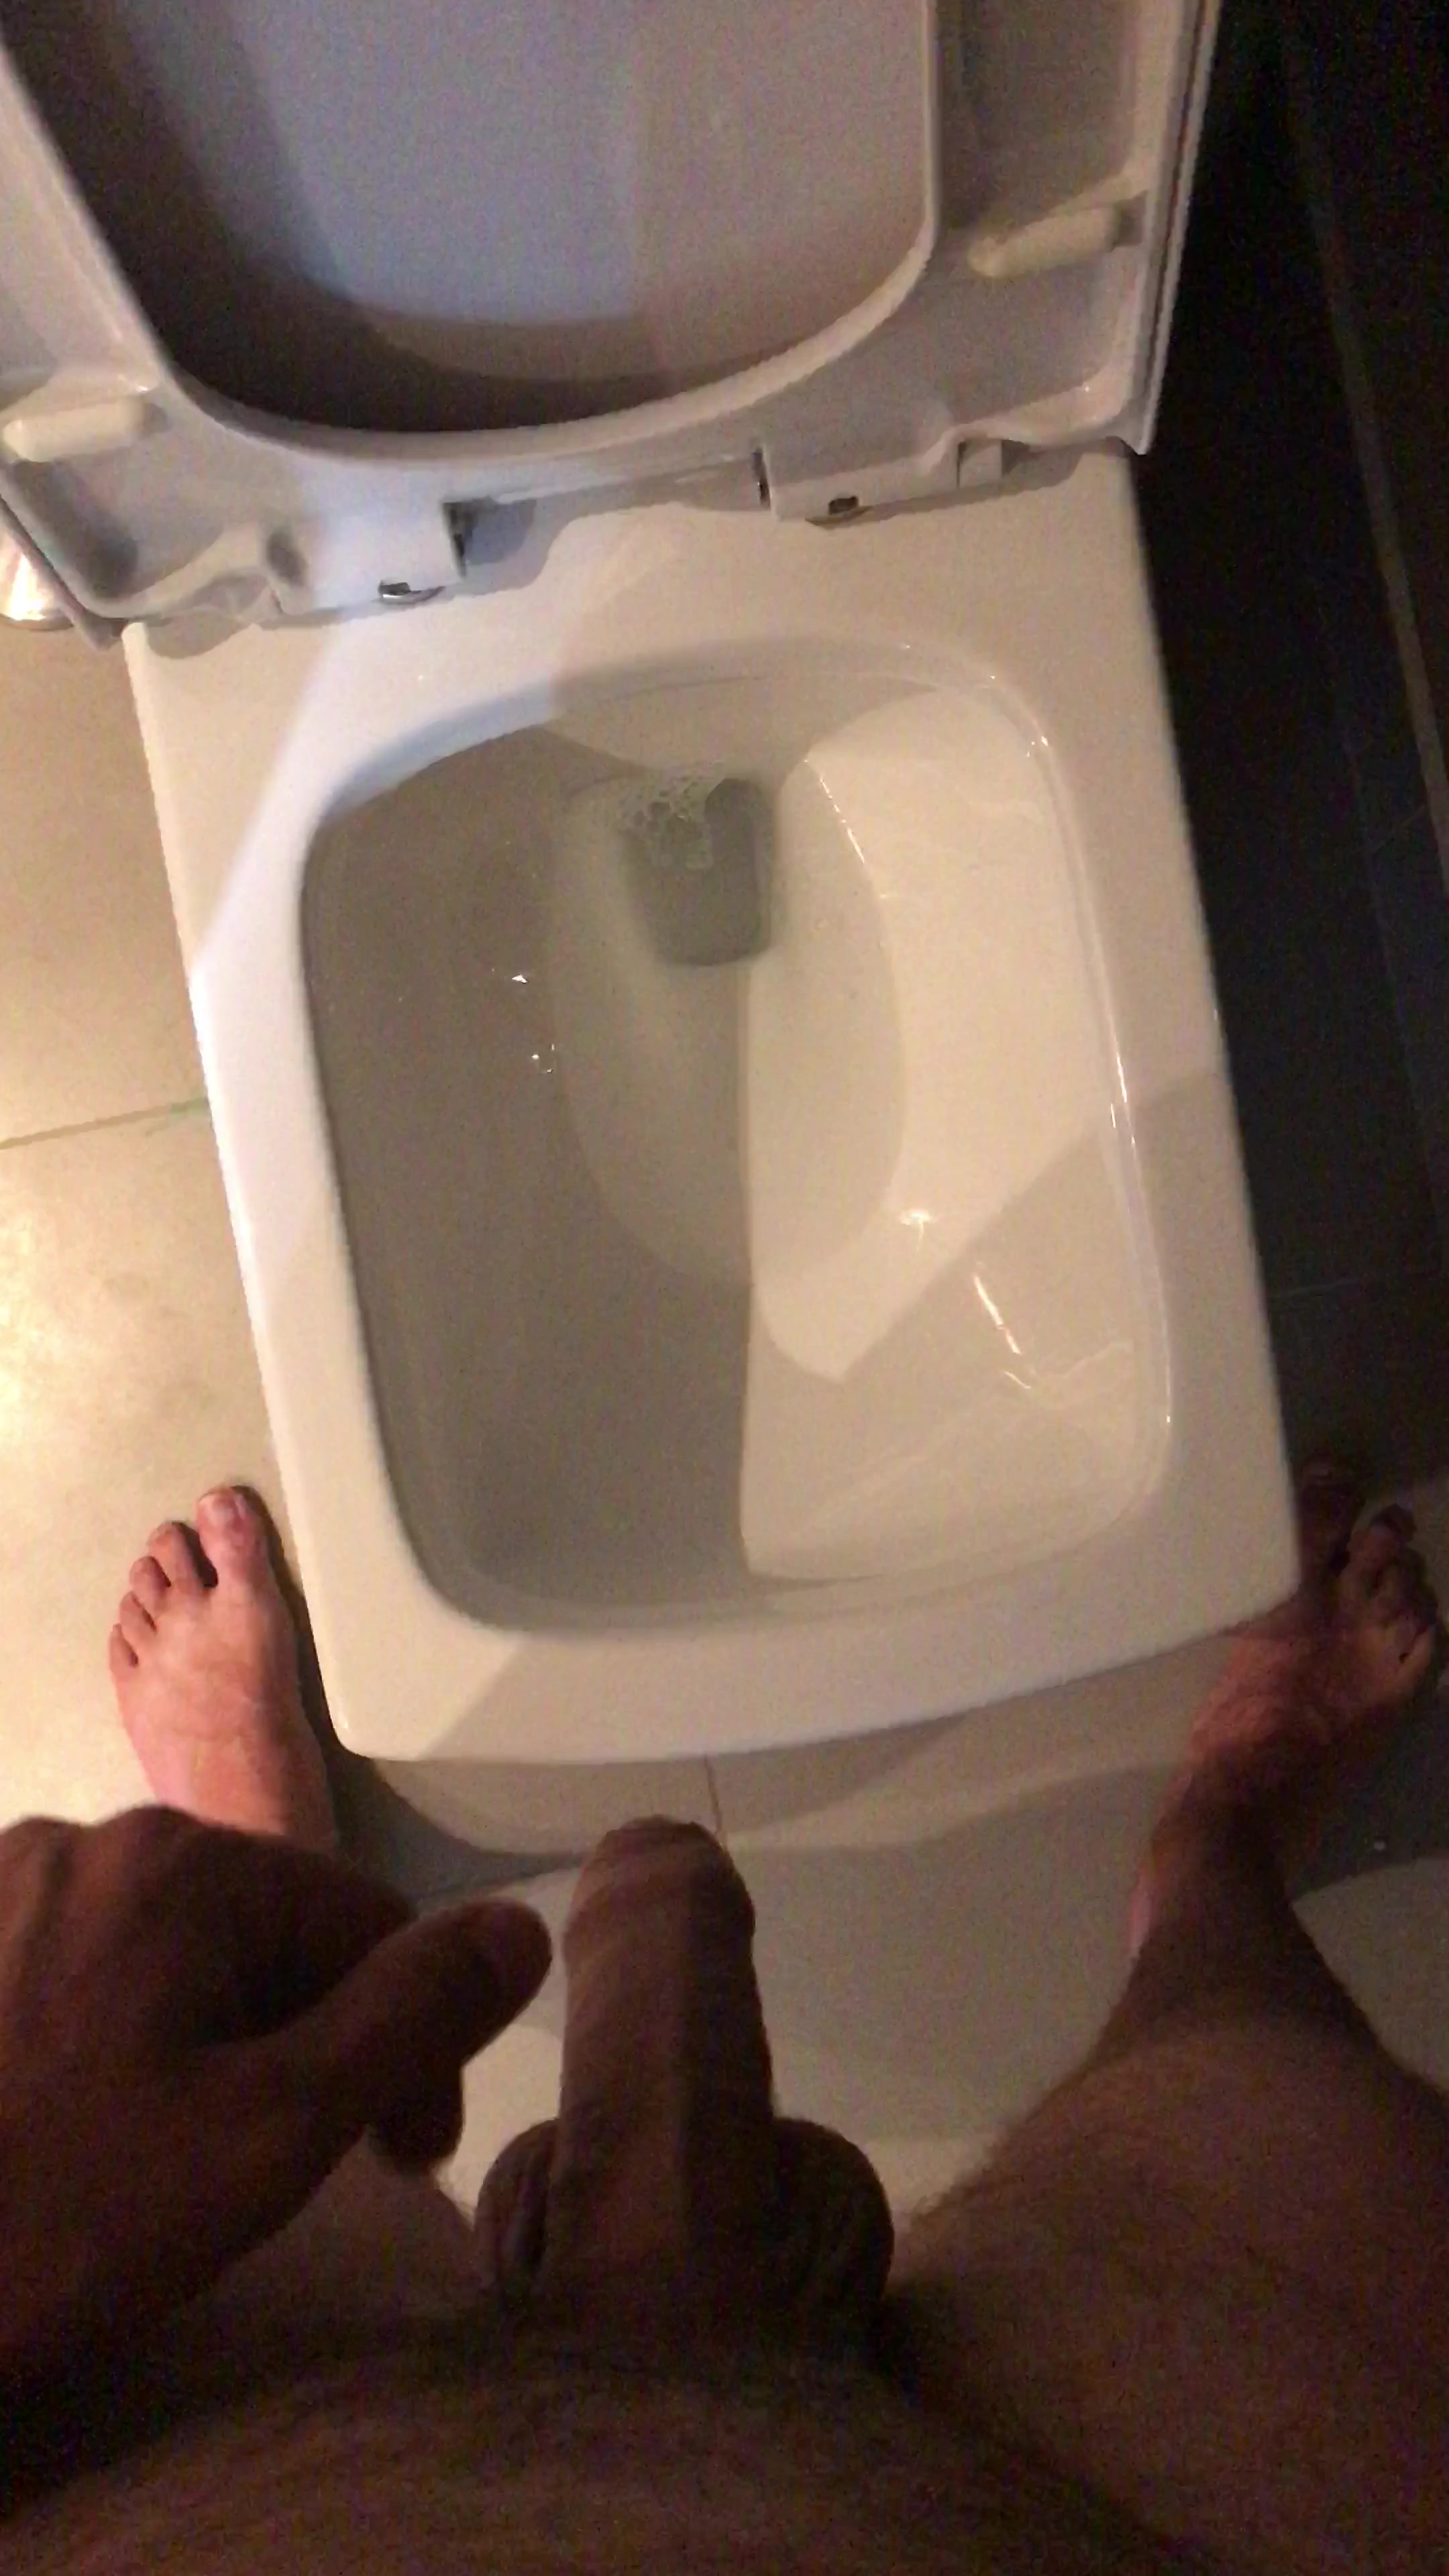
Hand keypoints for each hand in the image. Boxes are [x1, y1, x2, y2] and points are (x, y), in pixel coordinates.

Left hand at [0, 1808, 548, 2387]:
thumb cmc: (57, 2219)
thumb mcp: (268, 2134)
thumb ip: (406, 2018)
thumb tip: (519, 1927)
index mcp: (177, 1865)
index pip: (362, 1918)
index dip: (408, 2043)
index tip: (398, 2163)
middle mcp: (80, 1839)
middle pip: (257, 1932)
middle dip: (295, 2044)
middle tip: (278, 2177)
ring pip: (160, 1955)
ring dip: (197, 2043)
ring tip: (163, 2166)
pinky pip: (68, 1971)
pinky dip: (102, 2043)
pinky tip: (71, 2132)